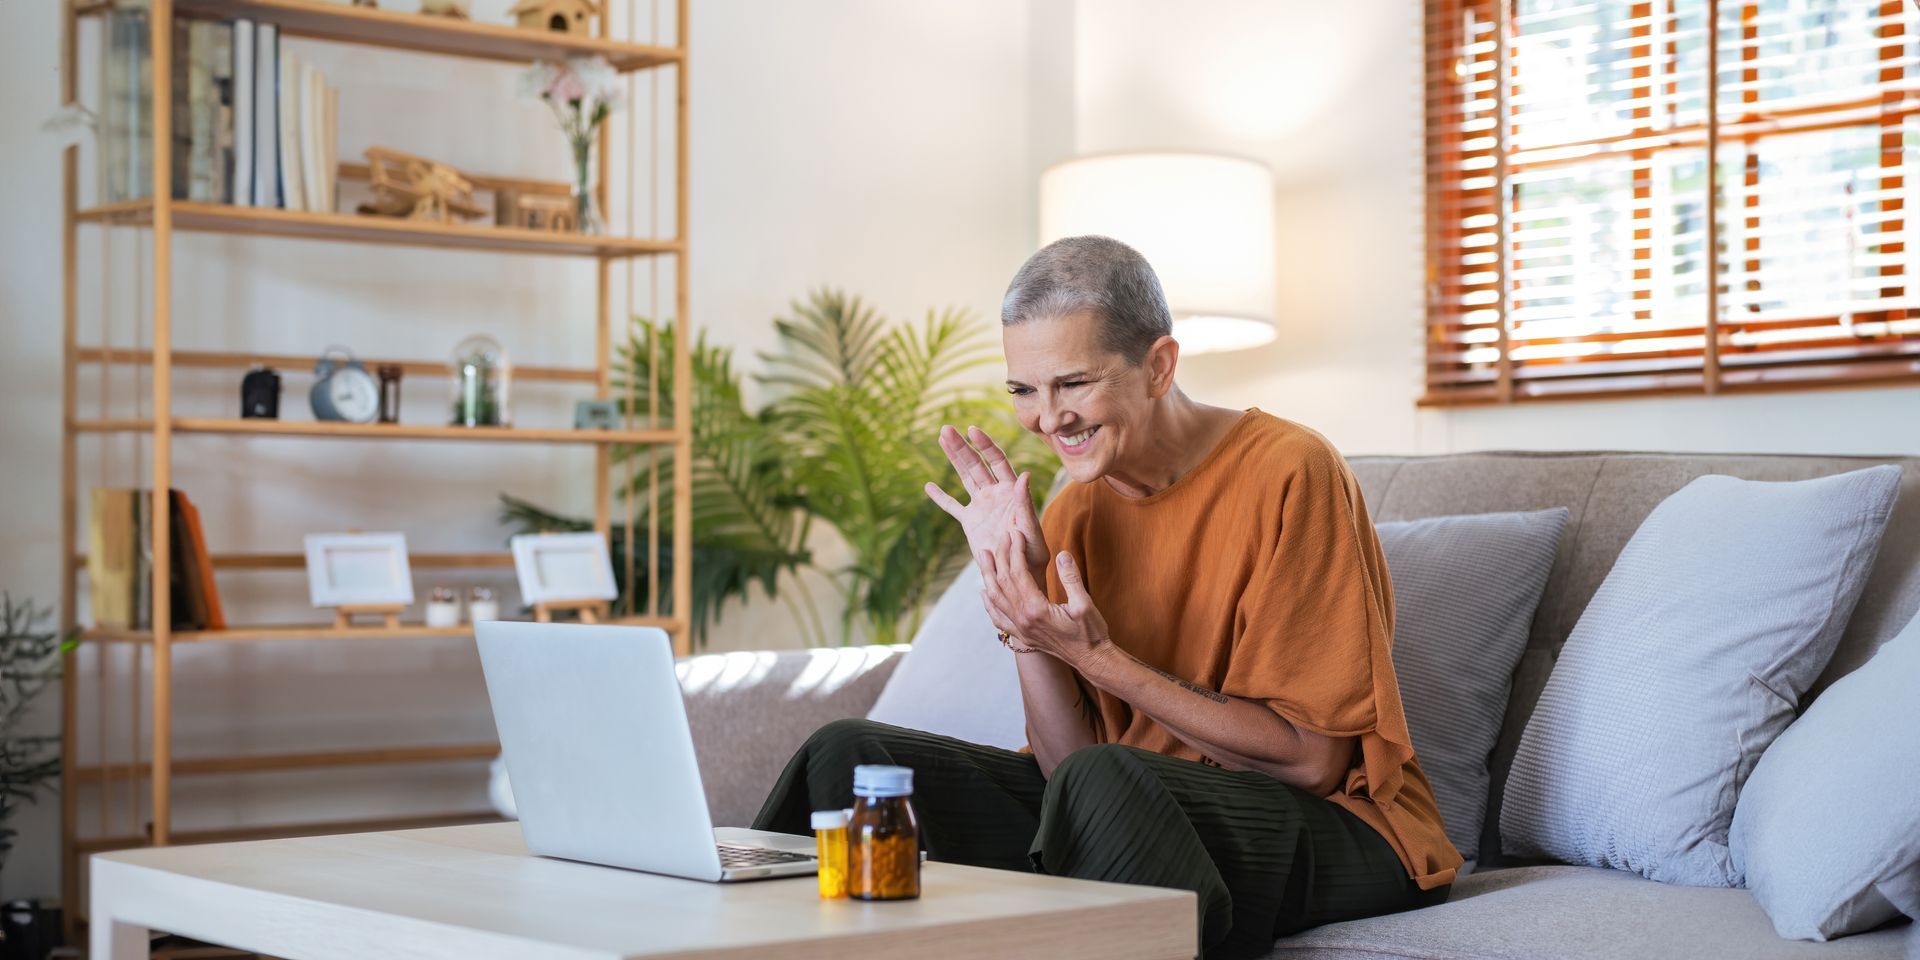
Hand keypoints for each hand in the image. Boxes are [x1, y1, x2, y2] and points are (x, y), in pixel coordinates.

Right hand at [925, 425, 1048, 580]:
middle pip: (976, 464)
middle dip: (961, 447)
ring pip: (964, 477)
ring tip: (941, 438)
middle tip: (945, 429)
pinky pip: (953, 507)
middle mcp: (995, 493)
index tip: (972, 430)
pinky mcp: (970, 523)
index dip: (985, 445)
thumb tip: (1025, 475)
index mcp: (1011, 491)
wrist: (1019, 573)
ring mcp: (981, 506)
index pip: (997, 461)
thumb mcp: (1030, 529)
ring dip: (953, 459)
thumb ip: (1025, 503)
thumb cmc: (1032, 553)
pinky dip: (941, 498)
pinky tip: (929, 486)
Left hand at [980, 529, 1108, 666]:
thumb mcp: (1085, 604)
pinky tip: (984, 592)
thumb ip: (1071, 578)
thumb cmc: (1091, 632)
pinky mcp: (1022, 636)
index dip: (1016, 551)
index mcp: (1036, 610)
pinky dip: (989, 603)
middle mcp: (1022, 620)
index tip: (1016, 534)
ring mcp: (1020, 629)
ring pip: (996, 599)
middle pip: (1003, 583)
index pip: (1019, 573)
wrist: (1091, 660)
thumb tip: (1062, 555)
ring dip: (988, 576)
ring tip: (983, 557)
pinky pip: (998, 618)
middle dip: (1001, 557)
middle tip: (1000, 537)